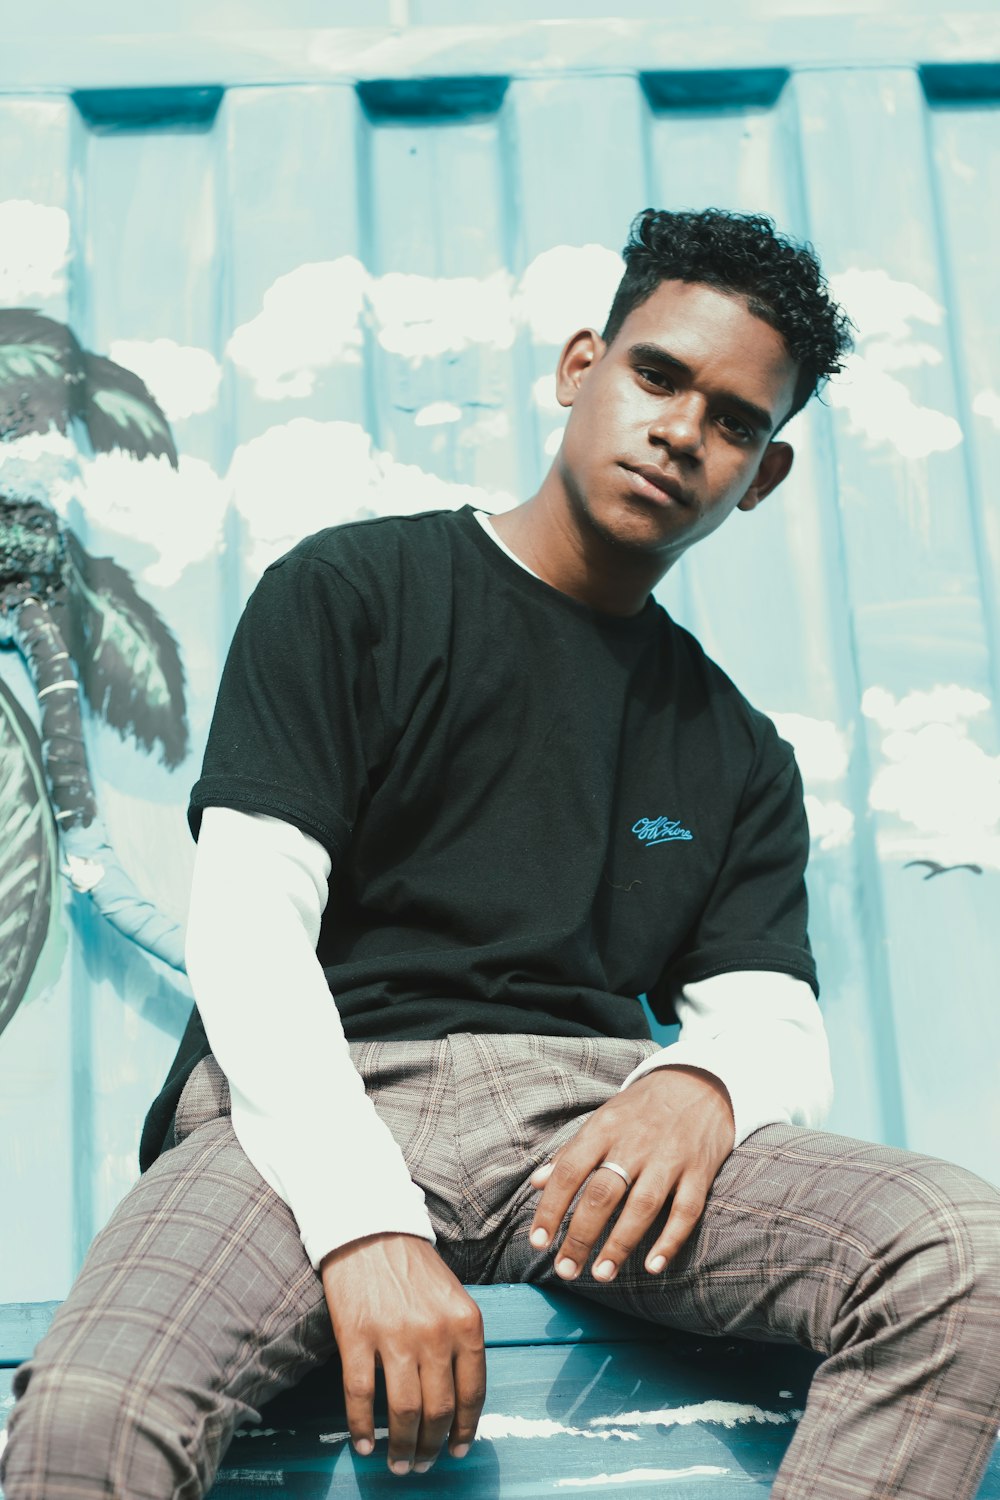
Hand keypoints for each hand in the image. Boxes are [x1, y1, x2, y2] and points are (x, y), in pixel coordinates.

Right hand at [320, 1232, 485, 1475]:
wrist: (370, 1229)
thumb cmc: (413, 1267)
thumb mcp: (454, 1297)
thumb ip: (459, 1341)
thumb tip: (458, 1399)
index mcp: (466, 1322)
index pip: (473, 1392)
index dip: (466, 1430)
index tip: (458, 1451)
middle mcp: (435, 1332)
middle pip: (439, 1409)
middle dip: (432, 1446)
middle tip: (423, 1464)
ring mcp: (395, 1335)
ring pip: (404, 1410)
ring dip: (402, 1447)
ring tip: (398, 1463)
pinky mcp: (357, 1336)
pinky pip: (361, 1396)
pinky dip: (362, 1427)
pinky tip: (364, 1444)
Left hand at [528, 1066, 734, 1282]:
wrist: (700, 1082)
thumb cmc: (641, 1108)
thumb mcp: (603, 1118)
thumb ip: (571, 1151)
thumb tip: (537, 1183)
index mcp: (605, 1128)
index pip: (569, 1171)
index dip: (551, 1208)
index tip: (538, 1242)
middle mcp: (635, 1142)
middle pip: (602, 1193)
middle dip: (581, 1235)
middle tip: (566, 1270)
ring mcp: (670, 1157)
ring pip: (642, 1206)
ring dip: (620, 1243)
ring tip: (601, 1274)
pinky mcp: (700, 1170)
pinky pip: (686, 1210)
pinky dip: (671, 1240)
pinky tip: (654, 1265)